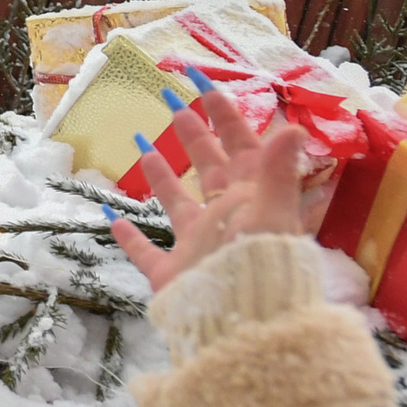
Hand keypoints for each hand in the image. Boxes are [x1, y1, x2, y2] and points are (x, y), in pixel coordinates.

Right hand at [107, 87, 311, 292]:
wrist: (243, 324)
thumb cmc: (260, 264)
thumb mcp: (272, 211)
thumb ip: (278, 170)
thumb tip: (295, 126)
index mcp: (251, 197)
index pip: (239, 145)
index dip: (225, 113)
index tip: (204, 83)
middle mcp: (225, 217)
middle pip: (208, 168)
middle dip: (194, 135)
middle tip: (174, 104)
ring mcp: (199, 246)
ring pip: (177, 204)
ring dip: (161, 176)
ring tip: (144, 147)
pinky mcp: (175, 273)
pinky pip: (147, 252)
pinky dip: (130, 237)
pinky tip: (111, 218)